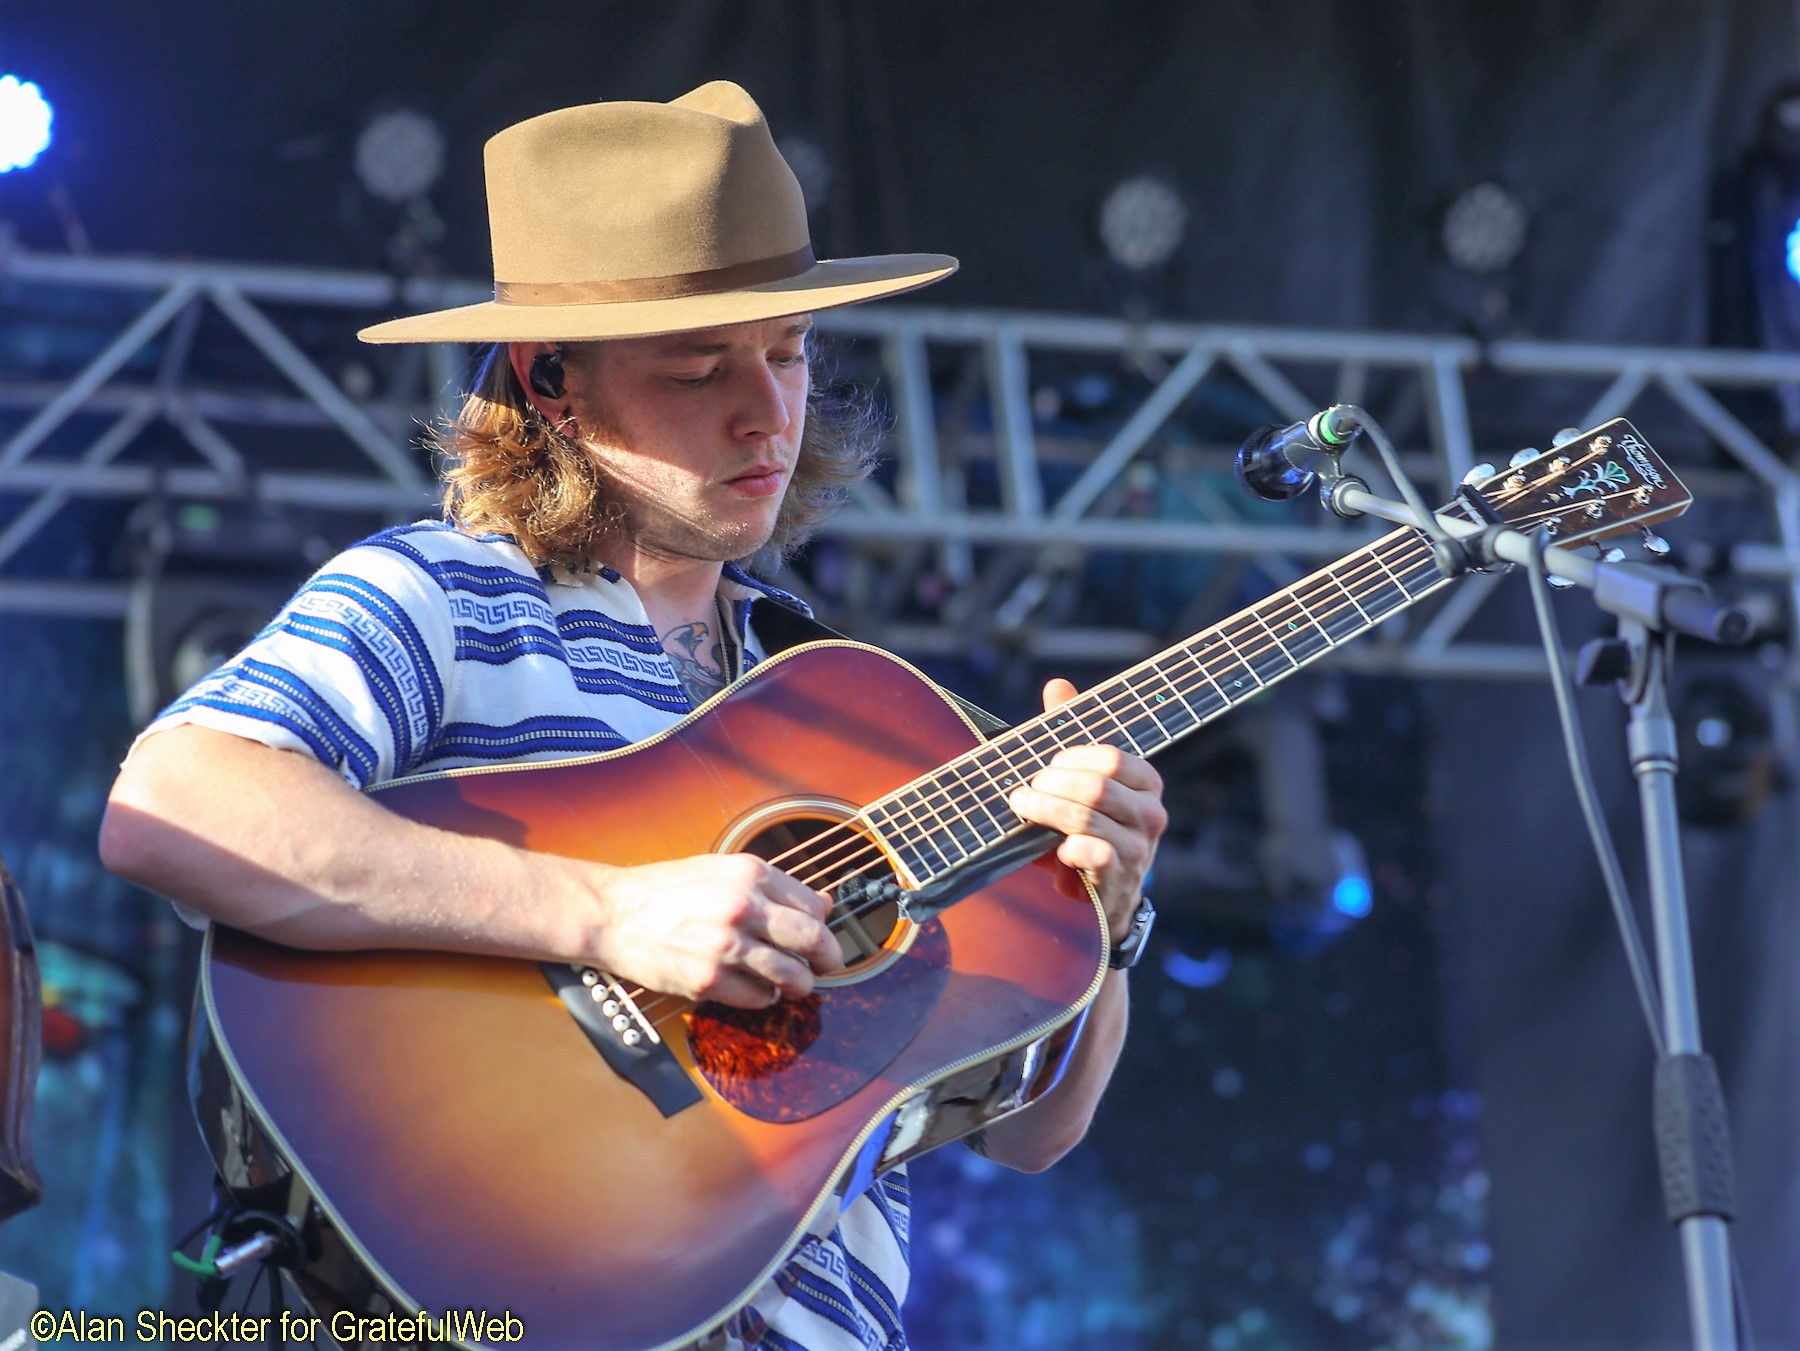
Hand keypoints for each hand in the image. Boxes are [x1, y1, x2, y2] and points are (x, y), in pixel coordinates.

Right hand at [581, 853, 844, 1007]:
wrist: (613, 913)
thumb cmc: (667, 890)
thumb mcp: (722, 871)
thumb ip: (773, 888)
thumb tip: (824, 905)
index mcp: (750, 873)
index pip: (813, 906)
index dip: (823, 926)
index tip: (820, 937)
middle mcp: (743, 906)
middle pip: (814, 940)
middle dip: (828, 958)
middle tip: (826, 966)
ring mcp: (726, 945)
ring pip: (793, 976)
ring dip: (800, 985)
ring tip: (794, 985)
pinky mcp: (708, 980)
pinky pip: (759, 998)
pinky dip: (764, 998)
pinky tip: (756, 989)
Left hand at [1007, 678, 1167, 944]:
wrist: (1096, 899)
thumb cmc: (1084, 831)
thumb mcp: (1077, 781)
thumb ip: (1069, 733)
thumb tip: (1058, 686)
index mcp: (1146, 783)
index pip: (1112, 757)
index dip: (1071, 759)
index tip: (1045, 767)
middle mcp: (1151, 813)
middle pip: (1097, 785)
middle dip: (1051, 785)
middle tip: (1025, 791)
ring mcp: (1140, 848)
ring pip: (1088, 817)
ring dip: (1045, 811)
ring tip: (1024, 809)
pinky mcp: (1121, 877)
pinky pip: (1092, 851)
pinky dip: (1065, 846)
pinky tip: (1056, 849)